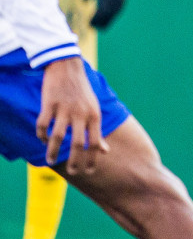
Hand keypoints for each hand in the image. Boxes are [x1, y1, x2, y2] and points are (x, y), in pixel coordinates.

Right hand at [36, 57, 106, 172]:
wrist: (68, 67)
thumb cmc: (82, 92)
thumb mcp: (95, 110)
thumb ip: (97, 131)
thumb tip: (105, 151)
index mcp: (94, 116)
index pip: (95, 142)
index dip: (92, 159)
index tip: (88, 171)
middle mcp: (81, 114)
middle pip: (78, 143)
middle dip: (76, 160)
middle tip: (73, 172)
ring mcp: (64, 109)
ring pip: (58, 136)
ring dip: (53, 151)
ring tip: (50, 162)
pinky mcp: (49, 103)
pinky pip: (43, 124)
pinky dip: (41, 134)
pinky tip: (42, 140)